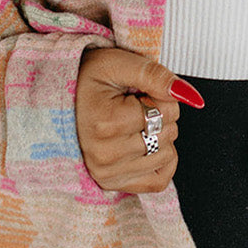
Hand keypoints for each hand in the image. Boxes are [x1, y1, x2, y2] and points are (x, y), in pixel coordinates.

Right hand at [75, 47, 203, 193]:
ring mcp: (107, 173)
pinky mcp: (111, 184)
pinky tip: (143, 143)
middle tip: (130, 106)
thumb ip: (156, 75)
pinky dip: (161, 161)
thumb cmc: (87, 78)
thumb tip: (190, 96)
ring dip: (159, 136)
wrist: (57, 99)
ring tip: (131, 123)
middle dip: (160, 114)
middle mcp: (105, 155)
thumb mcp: (118, 63)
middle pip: (169, 133)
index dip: (160, 94)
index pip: (168, 110)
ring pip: (167, 155)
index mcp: (106, 123)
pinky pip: (159, 181)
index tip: (136, 91)